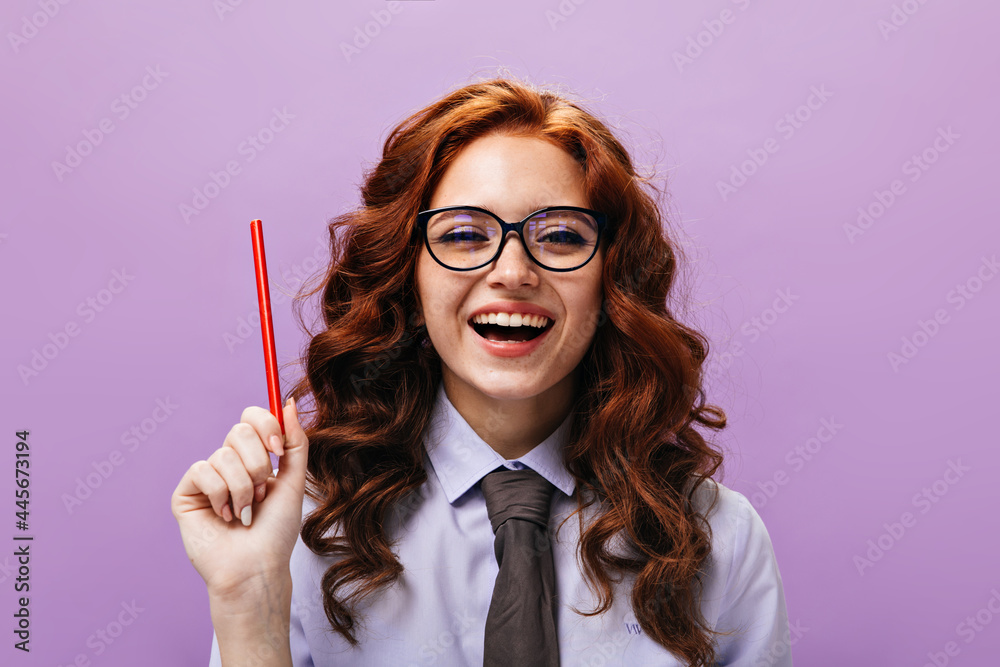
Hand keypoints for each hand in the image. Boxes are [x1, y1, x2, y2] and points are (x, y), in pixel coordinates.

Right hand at [171, 398, 308, 600]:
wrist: (257, 567)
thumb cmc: (275, 531)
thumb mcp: (294, 480)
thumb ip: (295, 442)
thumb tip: (290, 403)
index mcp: (254, 459)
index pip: (252, 418)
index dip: (266, 425)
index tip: (278, 449)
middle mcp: (229, 465)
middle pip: (239, 431)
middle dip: (258, 464)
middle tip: (262, 493)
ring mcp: (206, 479)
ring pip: (224, 455)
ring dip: (243, 488)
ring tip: (245, 513)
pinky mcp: (186, 494)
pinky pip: (202, 470)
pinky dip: (221, 494)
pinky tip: (225, 517)